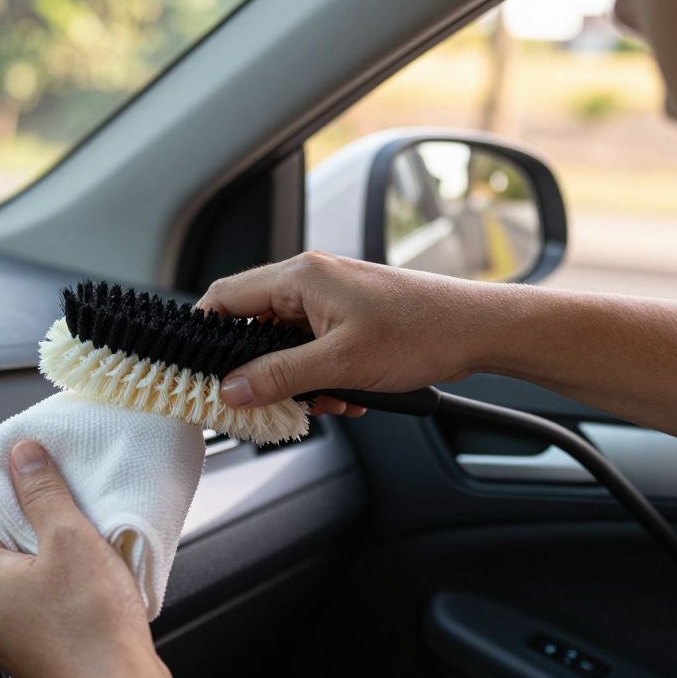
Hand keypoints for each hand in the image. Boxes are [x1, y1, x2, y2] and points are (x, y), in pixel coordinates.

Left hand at [0, 441, 197, 677]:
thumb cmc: (91, 629)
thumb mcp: (69, 537)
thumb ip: (41, 491)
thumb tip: (22, 456)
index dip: (18, 490)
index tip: (44, 475)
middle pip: (5, 543)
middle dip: (40, 523)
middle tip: (75, 511)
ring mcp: (6, 636)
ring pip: (26, 574)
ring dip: (55, 556)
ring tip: (88, 546)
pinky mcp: (33, 650)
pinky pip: (41, 603)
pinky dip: (62, 586)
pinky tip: (92, 580)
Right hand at [197, 252, 492, 411]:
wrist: (479, 330)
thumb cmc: (422, 331)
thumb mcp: (341, 363)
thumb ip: (279, 376)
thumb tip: (231, 388)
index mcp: (300, 277)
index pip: (225, 297)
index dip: (203, 332)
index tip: (197, 368)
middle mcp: (310, 281)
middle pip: (253, 325)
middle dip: (258, 368)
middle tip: (264, 400)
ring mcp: (330, 298)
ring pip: (284, 342)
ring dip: (295, 378)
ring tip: (325, 400)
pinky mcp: (348, 316)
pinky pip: (313, 347)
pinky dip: (320, 375)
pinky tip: (346, 394)